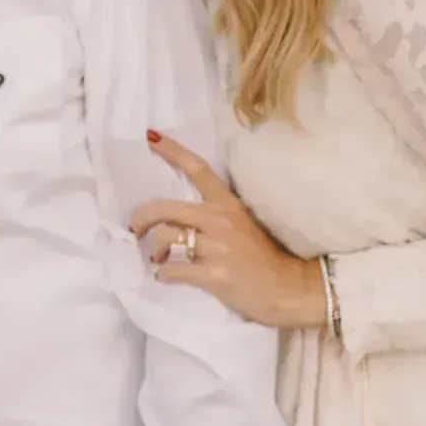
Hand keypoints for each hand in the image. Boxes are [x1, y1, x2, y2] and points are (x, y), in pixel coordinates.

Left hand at [130, 131, 325, 330]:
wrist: (289, 288)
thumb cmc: (263, 257)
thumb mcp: (242, 224)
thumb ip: (213, 216)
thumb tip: (176, 217)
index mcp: (228, 205)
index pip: (198, 169)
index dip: (173, 152)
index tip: (150, 137)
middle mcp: (220, 221)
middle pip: (165, 208)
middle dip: (142, 218)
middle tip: (136, 229)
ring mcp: (217, 247)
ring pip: (165, 237)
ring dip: (154, 251)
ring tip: (159, 259)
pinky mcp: (213, 274)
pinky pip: (173, 270)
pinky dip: (163, 274)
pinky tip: (166, 276)